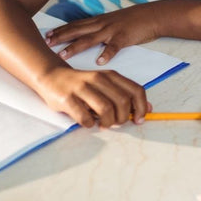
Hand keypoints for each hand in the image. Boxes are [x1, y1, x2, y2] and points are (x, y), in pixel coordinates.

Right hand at [35, 65, 149, 127]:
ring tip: (102, 124)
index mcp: (110, 75)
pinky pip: (84, 117)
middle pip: (123, 102)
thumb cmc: (83, 85)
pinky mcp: (67, 99)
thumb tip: (148, 109)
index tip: (138, 120)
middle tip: (115, 123)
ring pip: (106, 109)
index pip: (136, 90)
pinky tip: (87, 122)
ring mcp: (82, 88)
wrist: (52, 76)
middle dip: (122, 118)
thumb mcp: (106, 85)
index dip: (141, 108)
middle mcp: (98, 79)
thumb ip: (125, 94)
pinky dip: (89, 124)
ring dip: (107, 123)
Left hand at [45, 5, 161, 64]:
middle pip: (78, 30)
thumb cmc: (134, 20)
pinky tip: (99, 62)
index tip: (47, 34)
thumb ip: (101, 28)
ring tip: (63, 54)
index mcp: (99, 21)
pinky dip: (107, 54)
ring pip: (91, 39)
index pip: (76, 25)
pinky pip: (114, 47)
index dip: (61, 30)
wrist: (152, 15)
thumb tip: (89, 36)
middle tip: (46, 43)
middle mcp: (102, 24)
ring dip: (76, 46)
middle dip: (61, 37)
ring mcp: (113, 30)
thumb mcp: (113, 21)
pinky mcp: (125, 37)